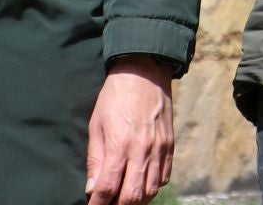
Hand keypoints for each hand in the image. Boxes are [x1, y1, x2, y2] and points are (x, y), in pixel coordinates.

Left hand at [85, 56, 173, 204]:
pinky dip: (152, 187)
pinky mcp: (170, 145)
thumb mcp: (96, 125)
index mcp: (119, 144)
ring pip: (150, 191)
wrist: (145, 72)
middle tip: (109, 203)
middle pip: (132, 196)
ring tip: (124, 196)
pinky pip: (164, 177)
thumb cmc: (115, 97)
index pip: (108, 187)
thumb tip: (92, 189)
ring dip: (136, 200)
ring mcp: (159, 148)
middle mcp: (142, 150)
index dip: (98, 204)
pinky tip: (142, 183)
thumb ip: (95, 159)